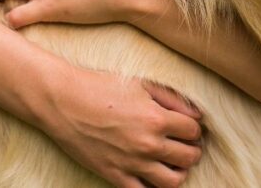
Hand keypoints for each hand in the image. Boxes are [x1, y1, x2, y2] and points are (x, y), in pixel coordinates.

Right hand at [34, 64, 203, 187]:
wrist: (62, 101)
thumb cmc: (101, 87)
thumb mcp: (140, 84)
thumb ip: (172, 98)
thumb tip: (197, 114)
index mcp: (156, 118)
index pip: (194, 131)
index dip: (193, 128)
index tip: (186, 126)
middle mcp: (147, 143)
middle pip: (189, 157)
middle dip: (191, 150)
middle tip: (182, 144)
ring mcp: (131, 162)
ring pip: (173, 181)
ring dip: (178, 172)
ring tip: (171, 162)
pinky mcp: (114, 175)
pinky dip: (152, 187)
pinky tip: (150, 175)